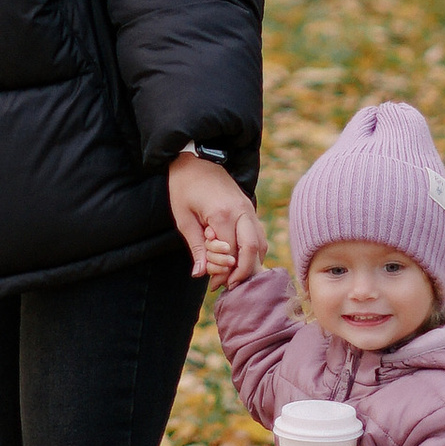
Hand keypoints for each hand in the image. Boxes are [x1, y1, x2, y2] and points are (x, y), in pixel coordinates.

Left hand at [168, 151, 263, 289]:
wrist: (193, 159)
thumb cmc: (184, 187)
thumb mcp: (183, 218)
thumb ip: (196, 247)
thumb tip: (200, 274)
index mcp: (222, 213)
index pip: (231, 252)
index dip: (224, 272)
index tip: (213, 285)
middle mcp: (241, 210)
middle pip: (253, 249)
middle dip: (243, 272)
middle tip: (229, 286)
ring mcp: (248, 208)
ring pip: (260, 243)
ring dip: (251, 262)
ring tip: (234, 276)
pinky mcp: (249, 207)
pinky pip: (258, 234)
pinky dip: (253, 250)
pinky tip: (239, 260)